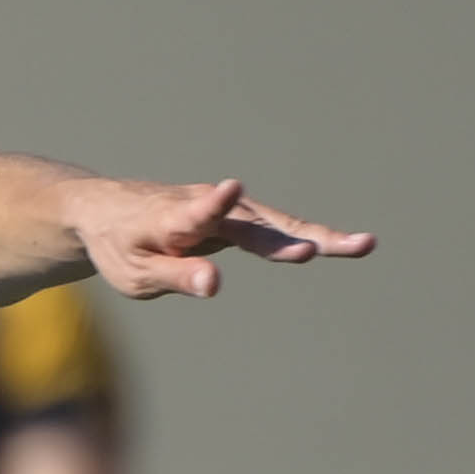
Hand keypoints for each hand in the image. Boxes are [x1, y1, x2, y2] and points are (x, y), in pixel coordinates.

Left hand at [65, 175, 376, 298]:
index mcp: (173, 221)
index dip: (214, 203)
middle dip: (291, 238)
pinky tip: (350, 245)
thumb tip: (215, 285)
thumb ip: (175, 277)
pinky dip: (309, 238)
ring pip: (277, 226)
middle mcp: (207, 207)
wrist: (111, 210)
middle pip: (255, 226)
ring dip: (319, 236)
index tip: (231, 188)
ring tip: (363, 245)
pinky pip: (277, 231)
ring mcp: (228, 210)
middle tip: (325, 248)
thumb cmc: (121, 247)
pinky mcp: (239, 217)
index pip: (195, 212)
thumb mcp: (135, 275)